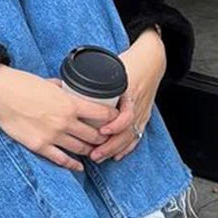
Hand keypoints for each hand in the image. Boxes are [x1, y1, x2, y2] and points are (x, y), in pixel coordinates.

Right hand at [0, 64, 120, 171]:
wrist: (0, 94)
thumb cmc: (22, 84)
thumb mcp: (49, 82)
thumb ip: (63, 89)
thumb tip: (68, 90)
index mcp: (70, 103)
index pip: (102, 114)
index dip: (114, 118)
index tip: (117, 120)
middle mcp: (65, 122)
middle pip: (94, 135)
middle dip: (104, 138)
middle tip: (107, 139)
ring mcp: (53, 136)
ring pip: (81, 149)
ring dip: (90, 151)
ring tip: (95, 151)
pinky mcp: (40, 146)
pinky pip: (62, 160)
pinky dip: (73, 164)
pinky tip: (79, 166)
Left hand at [89, 28, 165, 162]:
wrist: (152, 60)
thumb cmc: (131, 62)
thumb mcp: (114, 66)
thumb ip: (94, 75)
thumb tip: (65, 81)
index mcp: (129, 93)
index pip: (127, 115)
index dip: (115, 125)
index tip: (102, 131)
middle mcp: (136, 106)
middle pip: (126, 132)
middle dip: (109, 146)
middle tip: (93, 153)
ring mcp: (142, 112)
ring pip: (130, 137)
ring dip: (114, 149)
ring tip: (99, 157)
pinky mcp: (144, 117)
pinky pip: (136, 136)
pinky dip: (126, 148)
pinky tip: (116, 156)